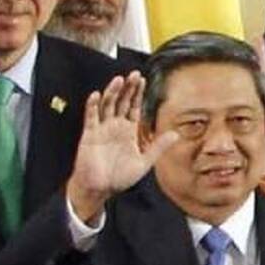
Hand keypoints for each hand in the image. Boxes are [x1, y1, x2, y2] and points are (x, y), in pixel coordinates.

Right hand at [66, 73, 178, 222]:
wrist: (99, 189)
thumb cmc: (118, 177)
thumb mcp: (144, 162)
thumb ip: (158, 147)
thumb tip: (175, 135)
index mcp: (128, 131)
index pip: (134, 107)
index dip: (138, 94)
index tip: (143, 80)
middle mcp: (115, 127)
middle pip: (122, 102)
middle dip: (128, 88)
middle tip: (134, 74)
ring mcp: (102, 129)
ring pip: (107, 105)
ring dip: (112, 92)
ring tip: (119, 80)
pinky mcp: (90, 135)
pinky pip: (91, 117)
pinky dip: (93, 106)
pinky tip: (96, 95)